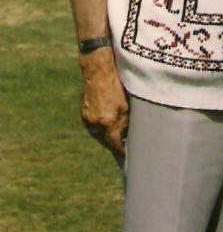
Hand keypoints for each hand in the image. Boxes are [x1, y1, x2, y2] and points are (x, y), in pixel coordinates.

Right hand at [79, 47, 129, 166]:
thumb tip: (126, 139)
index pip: (115, 147)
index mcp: (106, 124)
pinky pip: (94, 127)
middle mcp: (94, 125)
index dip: (123, 154)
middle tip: (127, 149)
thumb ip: (125, 125)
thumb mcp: (126, 107)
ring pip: (100, 135)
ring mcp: (86, 120)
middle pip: (107, 143)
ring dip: (109, 137)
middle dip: (116, 145)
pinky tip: (109, 124)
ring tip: (119, 136)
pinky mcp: (83, 115)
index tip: (129, 160)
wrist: (97, 71)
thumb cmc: (115, 86)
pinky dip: (102, 128)